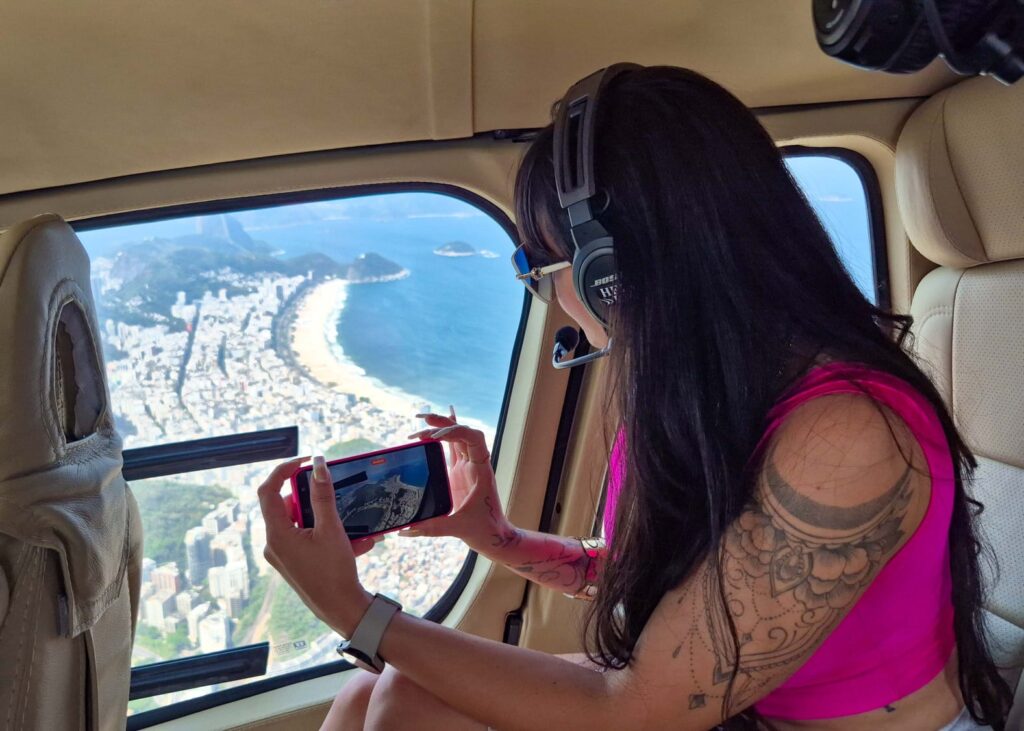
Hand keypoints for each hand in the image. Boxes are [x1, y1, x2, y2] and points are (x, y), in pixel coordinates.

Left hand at [257, 456, 374, 636]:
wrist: (342, 611)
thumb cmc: (334, 572)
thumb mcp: (331, 529)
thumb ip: (322, 495)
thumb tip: (318, 465)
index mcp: (277, 534)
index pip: (268, 491)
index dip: (283, 471)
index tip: (305, 462)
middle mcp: (274, 544)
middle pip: (287, 506)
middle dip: (313, 498)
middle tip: (334, 493)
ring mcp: (283, 555)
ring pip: (300, 523)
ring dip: (326, 518)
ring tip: (352, 524)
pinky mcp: (294, 563)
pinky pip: (307, 539)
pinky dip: (328, 534)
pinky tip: (357, 542)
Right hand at [401, 406, 515, 551]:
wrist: (495, 536)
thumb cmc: (484, 530)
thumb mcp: (458, 528)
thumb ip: (432, 528)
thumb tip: (405, 530)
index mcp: (480, 471)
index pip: (474, 439)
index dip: (456, 432)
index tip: (435, 437)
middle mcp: (474, 464)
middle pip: (462, 433)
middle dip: (443, 423)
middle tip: (421, 422)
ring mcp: (467, 467)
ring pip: (456, 438)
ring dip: (439, 427)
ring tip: (420, 422)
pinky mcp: (459, 472)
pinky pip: (452, 447)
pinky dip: (442, 435)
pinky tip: (432, 425)